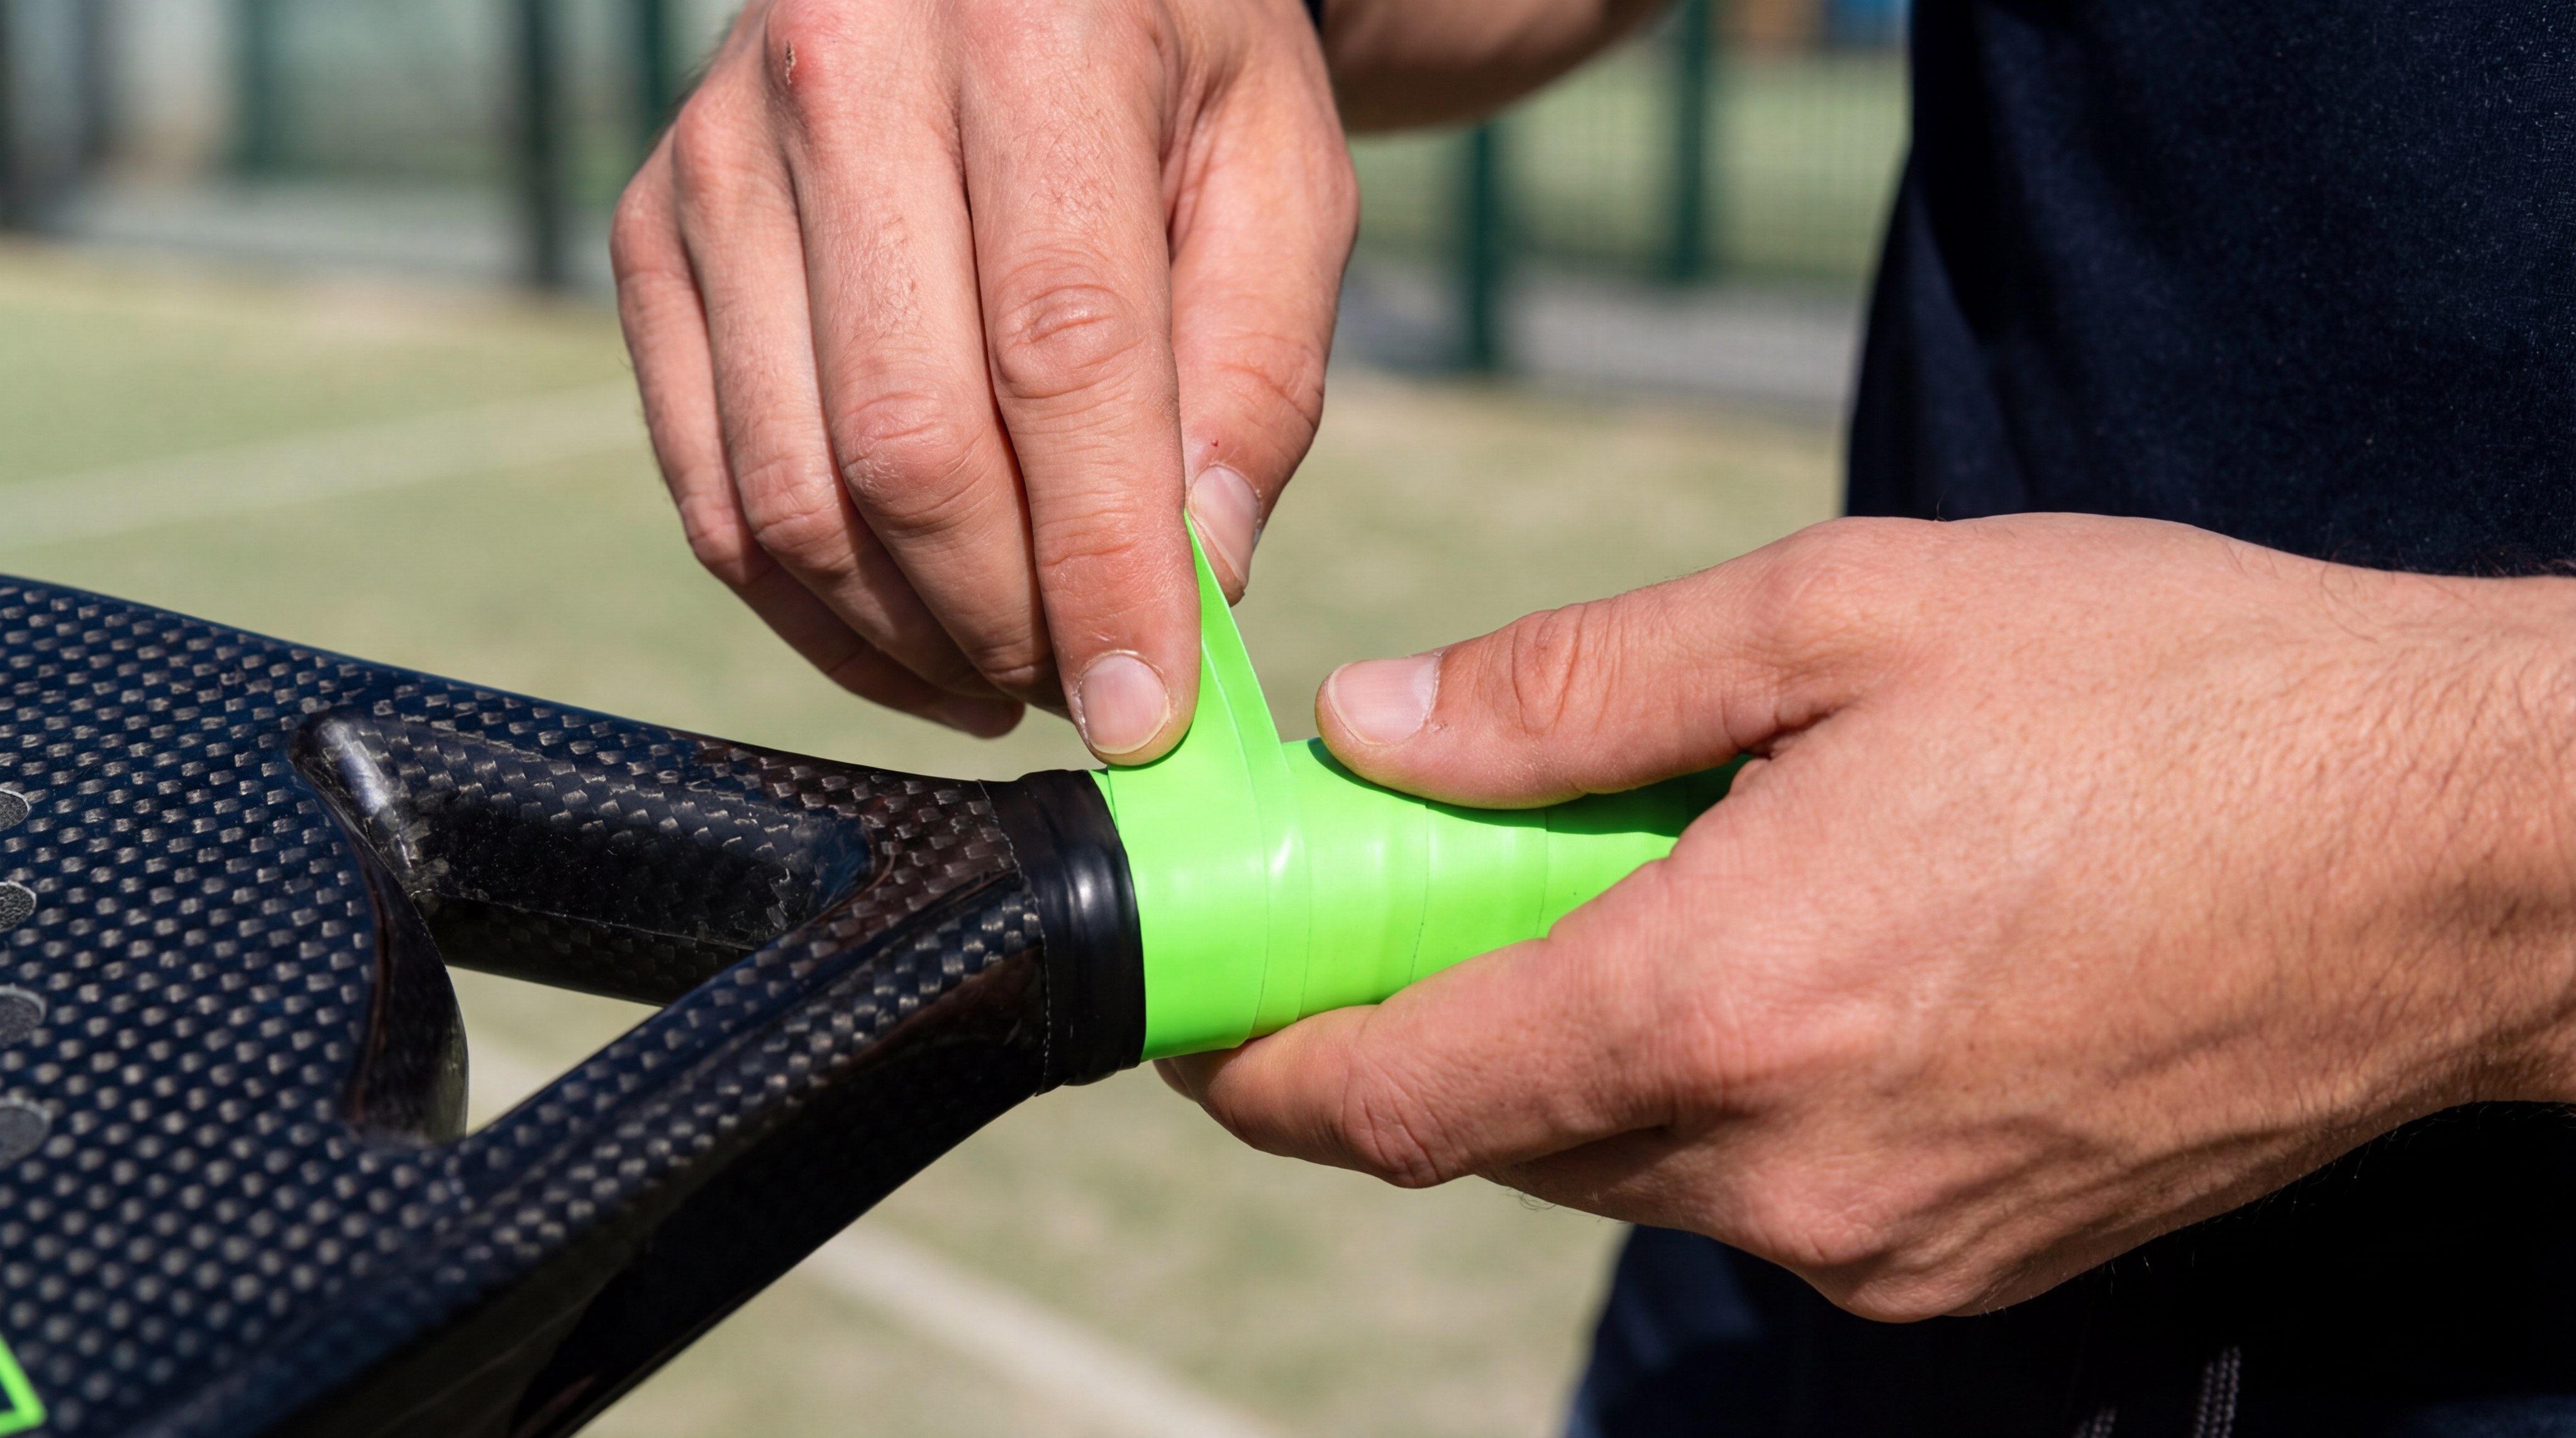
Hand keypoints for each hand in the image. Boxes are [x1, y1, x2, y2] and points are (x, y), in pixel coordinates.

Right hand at [610, 0, 1353, 756]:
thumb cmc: (1174, 69)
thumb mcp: (1280, 176)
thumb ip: (1257, 376)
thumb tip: (1196, 588)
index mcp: (1029, 36)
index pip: (1060, 353)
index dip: (1100, 562)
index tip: (1151, 713)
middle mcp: (839, 76)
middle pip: (905, 441)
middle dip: (1007, 621)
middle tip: (1092, 692)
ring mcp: (718, 160)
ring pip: (789, 490)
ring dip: (909, 637)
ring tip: (1015, 673)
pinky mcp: (654, 236)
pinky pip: (710, 487)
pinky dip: (810, 607)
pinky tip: (913, 641)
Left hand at [1164, 515, 2575, 1318]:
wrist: (2461, 847)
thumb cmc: (2174, 697)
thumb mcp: (1851, 613)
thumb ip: (1579, 685)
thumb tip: (1385, 729)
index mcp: (1732, 1005)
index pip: (1403, 1096)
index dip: (1270, 1063)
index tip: (1205, 1015)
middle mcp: (1790, 1172)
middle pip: (1501, 1134)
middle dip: (1424, 1022)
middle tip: (1419, 886)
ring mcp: (1886, 1242)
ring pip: (1629, 1163)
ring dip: (1576, 1046)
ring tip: (1633, 888)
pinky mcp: (1967, 1257)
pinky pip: (1760, 1188)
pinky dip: (1708, 1087)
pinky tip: (1783, 953)